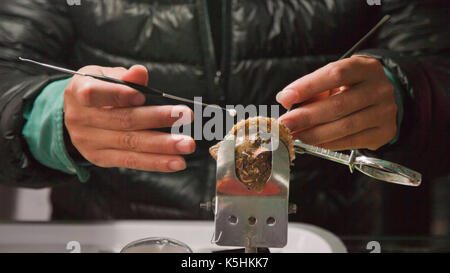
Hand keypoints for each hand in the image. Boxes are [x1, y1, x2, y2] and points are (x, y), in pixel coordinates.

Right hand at [64, 65, 194, 171]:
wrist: (78, 115)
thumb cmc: (99, 89)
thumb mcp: (106, 76)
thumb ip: (125, 77)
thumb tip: (140, 72)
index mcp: (78, 91)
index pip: (95, 94)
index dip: (120, 95)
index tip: (143, 96)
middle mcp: (80, 119)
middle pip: (123, 120)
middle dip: (158, 119)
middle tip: (186, 116)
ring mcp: (89, 142)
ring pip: (130, 144)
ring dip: (163, 146)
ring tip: (187, 144)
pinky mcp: (100, 158)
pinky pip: (131, 161)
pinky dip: (156, 162)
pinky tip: (176, 162)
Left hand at [276, 55, 396, 150]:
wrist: (380, 100)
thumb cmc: (350, 87)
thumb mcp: (334, 80)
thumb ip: (312, 88)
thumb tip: (285, 100)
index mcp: (365, 68)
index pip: (335, 74)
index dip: (308, 86)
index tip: (286, 98)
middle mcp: (380, 88)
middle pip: (339, 105)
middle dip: (306, 117)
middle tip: (285, 124)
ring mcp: (385, 112)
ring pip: (344, 126)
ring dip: (314, 134)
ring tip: (294, 136)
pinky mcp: (384, 132)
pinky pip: (351, 141)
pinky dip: (327, 143)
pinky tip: (310, 143)